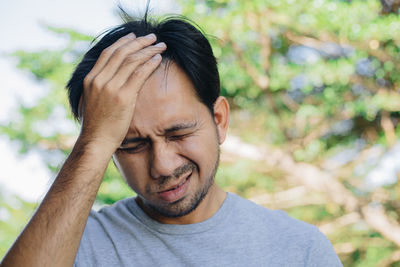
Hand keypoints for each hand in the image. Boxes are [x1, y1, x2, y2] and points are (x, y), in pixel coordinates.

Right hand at [79, 33, 165, 152]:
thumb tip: (112, 79)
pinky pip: (139, 74)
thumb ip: (100, 87)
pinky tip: (158, 59)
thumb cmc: (97, 125)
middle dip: (139, 42)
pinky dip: (150, 63)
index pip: (108, 53)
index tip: (134, 36)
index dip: (123, 42)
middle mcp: (99, 80)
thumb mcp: (92, 100)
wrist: (96, 141)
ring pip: (132, 61)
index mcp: (90, 79)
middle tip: (152, 37)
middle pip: (122, 52)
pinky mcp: (124, 97)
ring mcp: (111, 88)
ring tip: (160, 46)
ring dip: (148, 50)